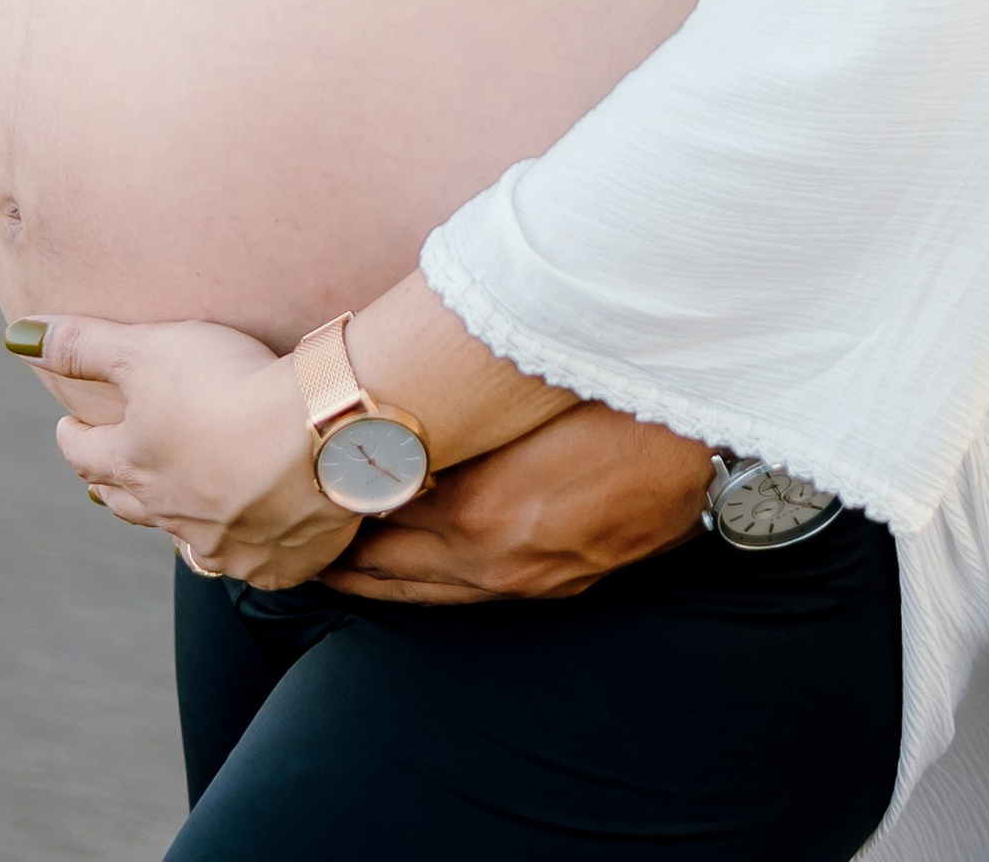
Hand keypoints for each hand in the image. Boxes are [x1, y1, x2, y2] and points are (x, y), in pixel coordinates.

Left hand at [35, 316, 354, 589]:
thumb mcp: (147, 349)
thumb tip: (17, 335)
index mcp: (135, 464)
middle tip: (106, 475)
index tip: (68, 427)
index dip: (73, 438)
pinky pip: (251, 563)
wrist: (317, 435)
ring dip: (175, 522)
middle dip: (112, 486)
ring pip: (188, 540)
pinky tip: (251, 538)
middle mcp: (172, 513)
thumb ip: (84, 344)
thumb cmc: (227, 384)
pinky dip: (245, 548)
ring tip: (176, 511)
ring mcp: (225, 544)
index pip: (85, 454)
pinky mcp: (276, 562)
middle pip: (128, 504)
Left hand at [325, 405, 715, 605]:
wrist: (697, 435)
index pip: (375, 516)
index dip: (330, 498)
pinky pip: (473, 596)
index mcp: (474, 510)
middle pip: (388, 570)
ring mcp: (528, 580)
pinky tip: (414, 570)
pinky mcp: (562, 586)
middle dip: (339, 556)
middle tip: (290, 540)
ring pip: (426, 594)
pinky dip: (431, 584)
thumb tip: (391, 407)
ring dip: (377, 580)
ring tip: (332, 566)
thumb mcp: (513, 398)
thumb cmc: (602, 391)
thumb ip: (450, 416)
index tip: (295, 480)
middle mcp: (492, 559)